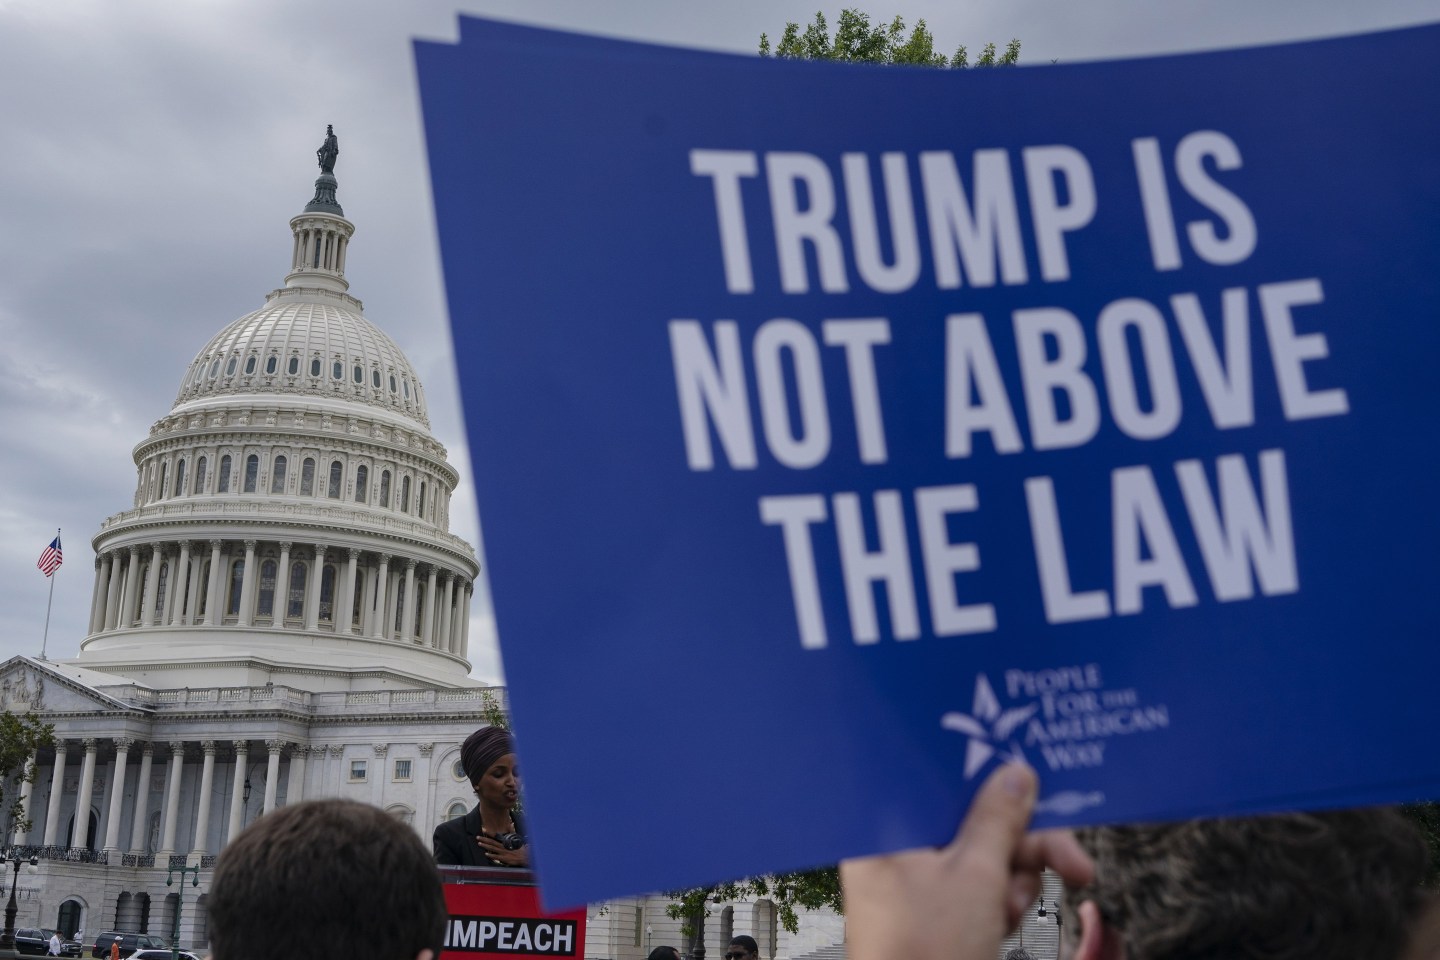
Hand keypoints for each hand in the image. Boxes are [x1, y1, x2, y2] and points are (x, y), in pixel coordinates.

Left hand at [476, 833, 529, 866]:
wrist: (525, 856)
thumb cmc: (520, 848)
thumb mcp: (516, 838)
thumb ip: (512, 831)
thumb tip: (511, 823)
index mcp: (505, 841)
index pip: (495, 836)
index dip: (489, 832)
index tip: (483, 829)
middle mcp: (503, 846)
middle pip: (492, 842)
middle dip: (484, 839)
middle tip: (477, 837)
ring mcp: (503, 852)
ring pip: (492, 848)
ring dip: (485, 846)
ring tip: (479, 844)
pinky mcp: (504, 858)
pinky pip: (496, 857)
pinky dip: (491, 855)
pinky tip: (486, 854)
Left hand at [839, 762, 1092, 959]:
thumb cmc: (929, 949)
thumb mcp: (976, 876)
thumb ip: (999, 819)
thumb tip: (1016, 772)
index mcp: (887, 829)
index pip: (940, 781)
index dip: (987, 778)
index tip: (1033, 780)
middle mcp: (896, 850)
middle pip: (972, 821)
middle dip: (1022, 845)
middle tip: (1075, 863)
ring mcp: (915, 884)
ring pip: (983, 857)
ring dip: (1012, 882)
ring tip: (1009, 912)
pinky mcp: (934, 912)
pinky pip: (977, 888)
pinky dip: (998, 904)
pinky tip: (1001, 926)